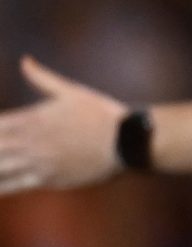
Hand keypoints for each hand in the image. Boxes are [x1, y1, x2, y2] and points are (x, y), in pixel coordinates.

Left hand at [0, 58, 126, 193]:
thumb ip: (42, 77)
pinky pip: (12, 185)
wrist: (124, 141)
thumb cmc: (100, 113)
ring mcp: (37, 162)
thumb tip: (25, 60)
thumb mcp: (71, 90)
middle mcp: (29, 141)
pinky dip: (0, 187)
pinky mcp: (46, 179)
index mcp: (32, 118)